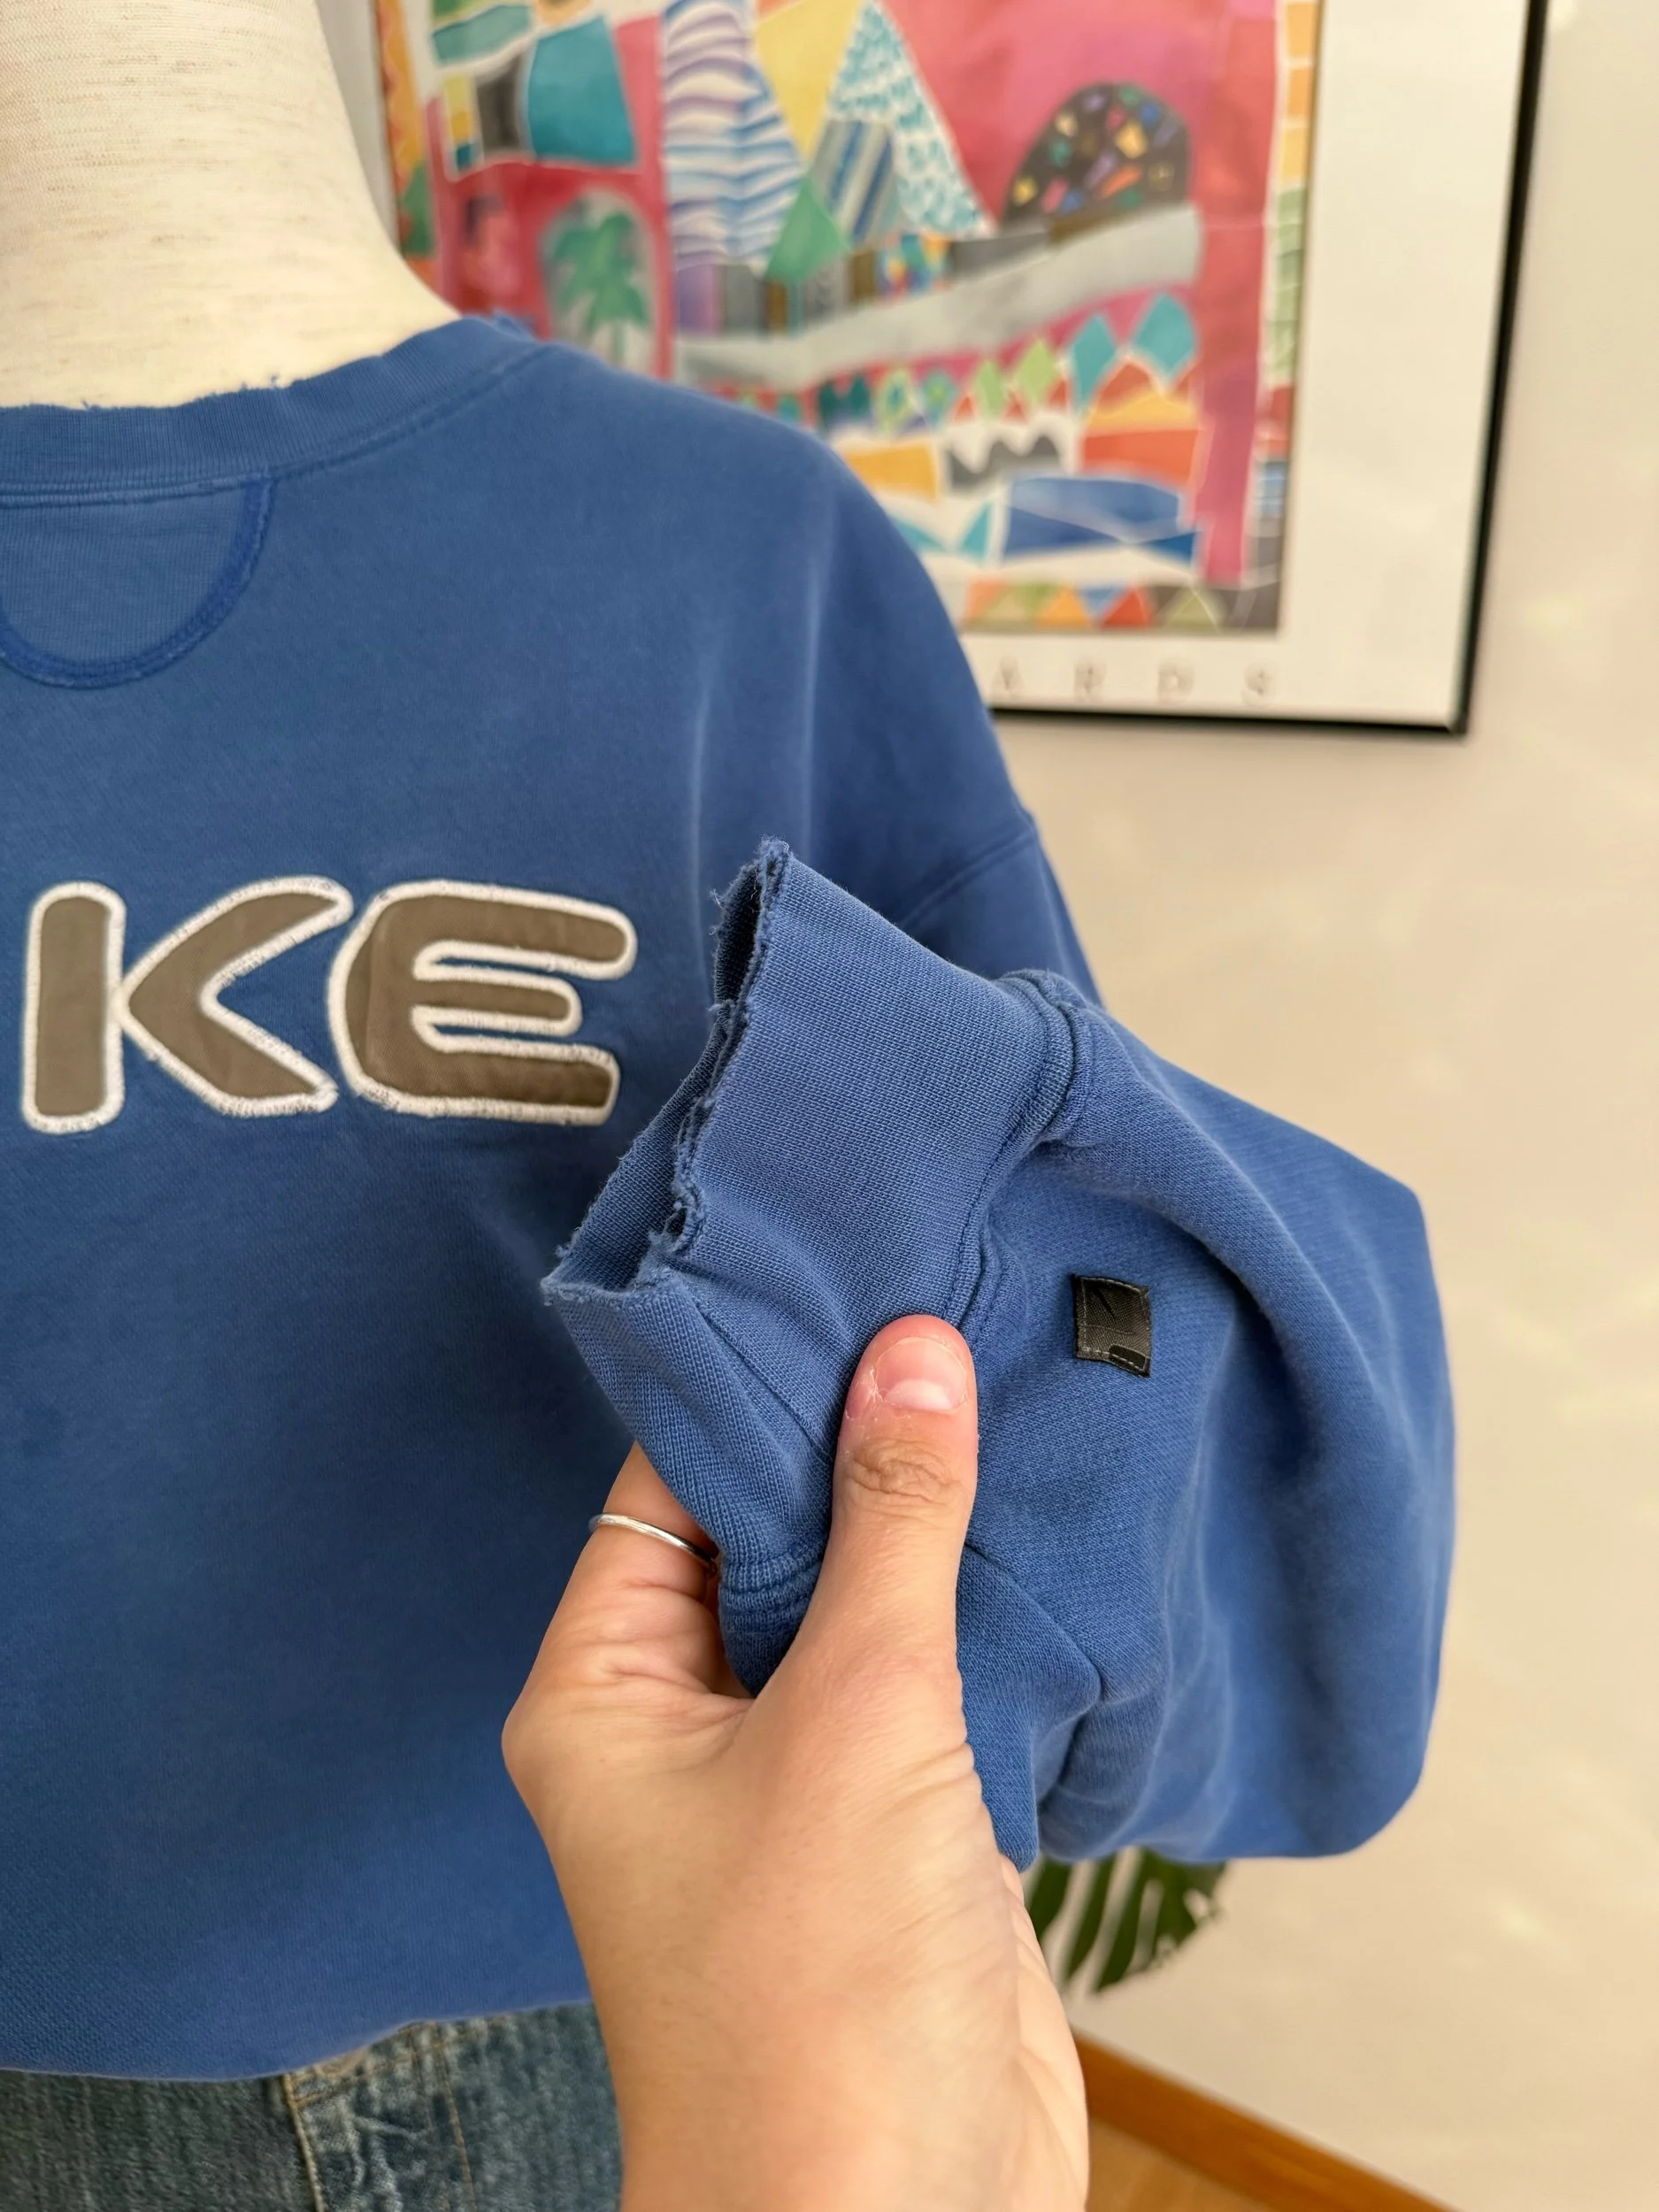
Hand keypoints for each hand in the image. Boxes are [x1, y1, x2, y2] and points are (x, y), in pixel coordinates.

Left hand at [503, 1317, 1088, 2211]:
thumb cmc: (814, 1991)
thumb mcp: (856, 1715)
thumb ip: (889, 1525)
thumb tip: (909, 1353)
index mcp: (605, 1690)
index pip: (667, 1482)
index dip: (755, 1378)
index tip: (844, 1277)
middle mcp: (679, 1724)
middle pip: (761, 1534)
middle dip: (851, 1441)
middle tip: (944, 1305)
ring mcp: (785, 1775)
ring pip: (850, 1607)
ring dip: (922, 1524)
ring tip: (1002, 1381)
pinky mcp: (884, 1823)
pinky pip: (921, 1680)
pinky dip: (973, 1608)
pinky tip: (1039, 1518)